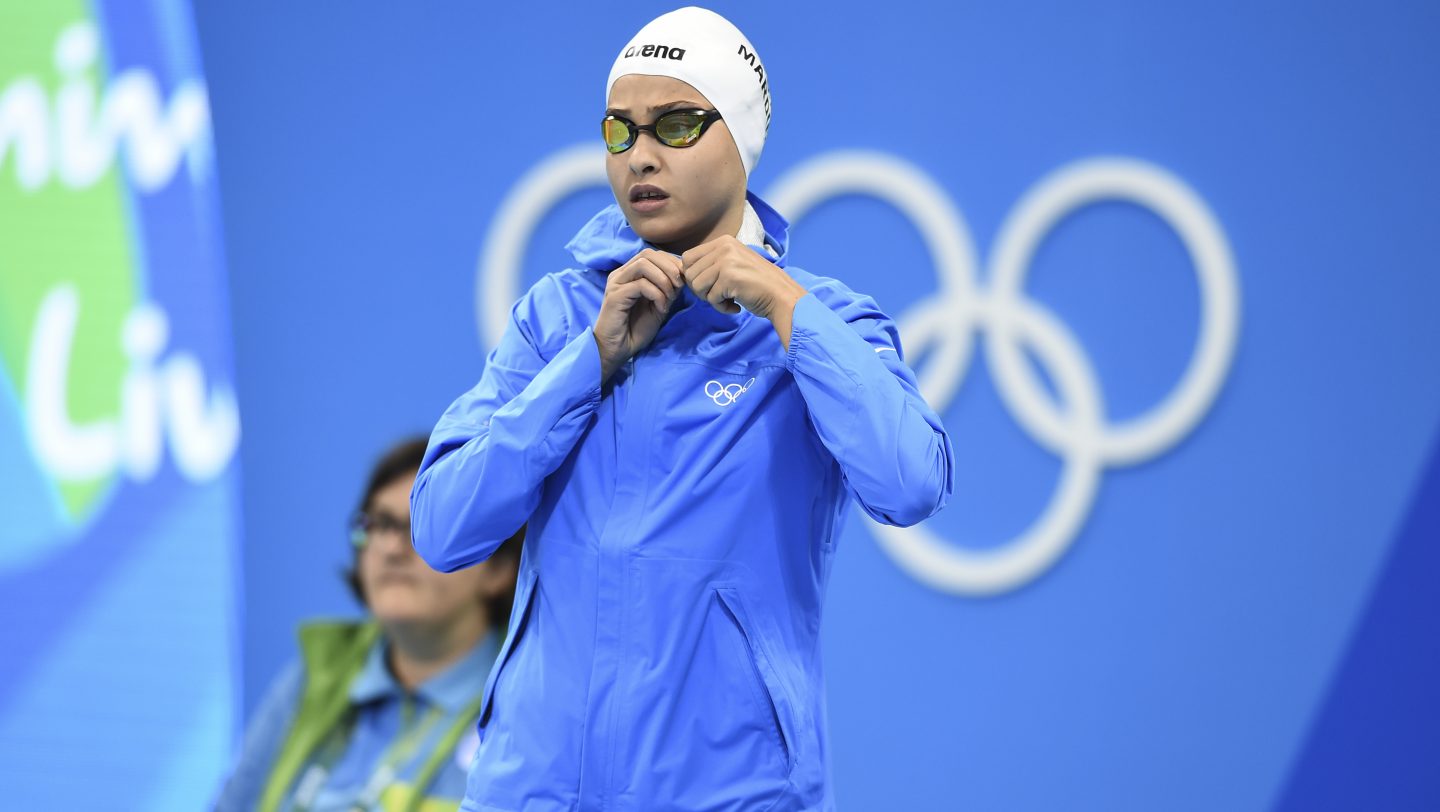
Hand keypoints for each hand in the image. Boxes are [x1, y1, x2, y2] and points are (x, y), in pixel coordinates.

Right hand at [594, 249, 683, 381]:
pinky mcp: (615, 296)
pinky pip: (641, 285)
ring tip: (669, 298)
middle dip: (669, 267)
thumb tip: (682, 274)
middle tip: (679, 286)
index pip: (652, 254)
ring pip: (644, 264)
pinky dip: (657, 295)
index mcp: (629, 274)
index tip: (683, 279)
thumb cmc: (636, 329)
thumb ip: (667, 288)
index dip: (671, 262)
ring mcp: (616, 283)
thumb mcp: (658, 304)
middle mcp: (621, 274)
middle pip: (648, 254)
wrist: (618, 350)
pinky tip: (661, 308)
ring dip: (663, 279)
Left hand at [681, 236, 807, 346]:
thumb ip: (712, 263)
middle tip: (720, 294)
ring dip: (711, 299)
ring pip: (697, 286)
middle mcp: (724, 247)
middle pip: (689, 273)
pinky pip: (711, 298)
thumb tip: (683, 271)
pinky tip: (737, 305)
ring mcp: (726, 261)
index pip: (688, 258)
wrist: (782, 297)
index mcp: (723, 241)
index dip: (694, 276)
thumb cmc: (757, 285)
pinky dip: (722, 307)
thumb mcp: (734, 264)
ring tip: (729, 299)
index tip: (711, 286)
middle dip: (701, 290)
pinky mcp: (729, 277)